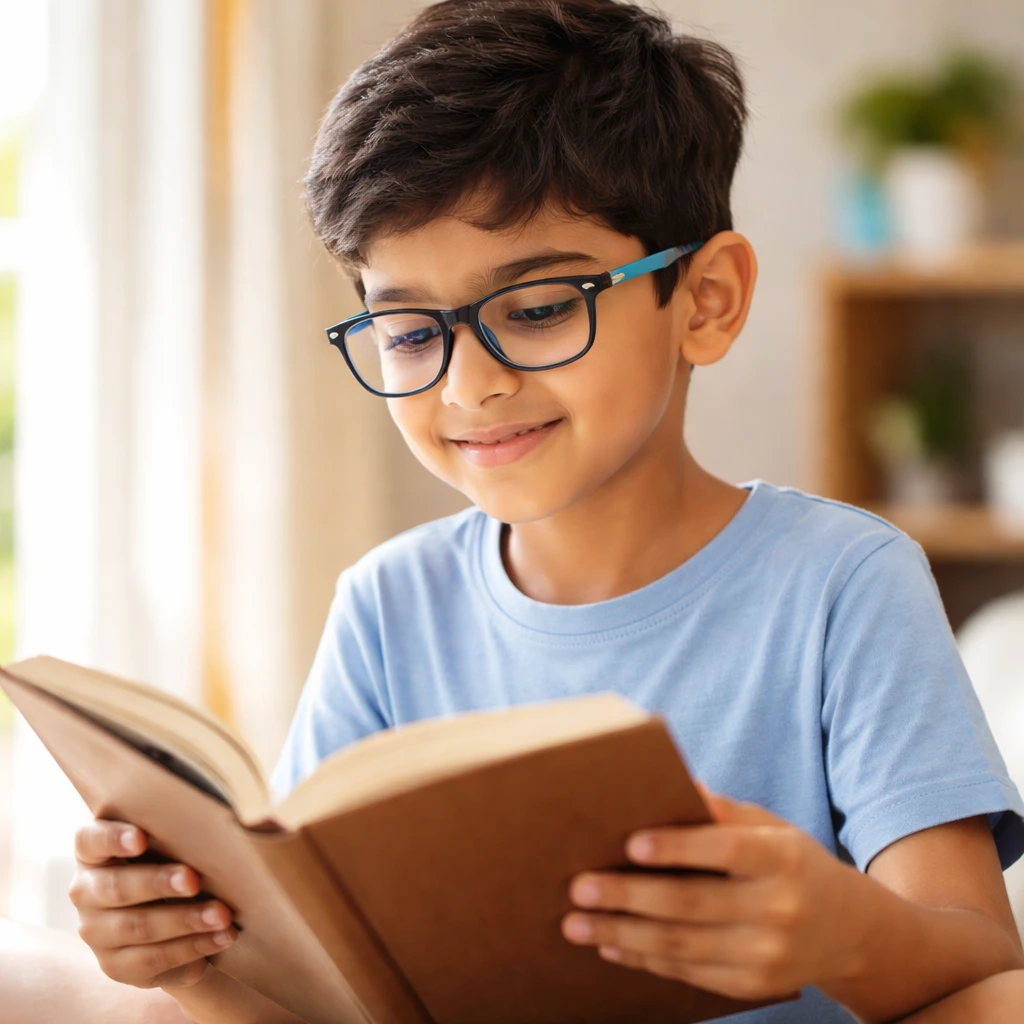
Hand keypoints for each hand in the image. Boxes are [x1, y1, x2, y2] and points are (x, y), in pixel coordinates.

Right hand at [69, 818, 237, 989]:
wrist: (170, 912)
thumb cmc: (169, 858)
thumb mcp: (165, 841)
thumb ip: (174, 829)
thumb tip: (226, 818)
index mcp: (93, 852)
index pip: (90, 839)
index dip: (113, 839)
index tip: (141, 839)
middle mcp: (86, 891)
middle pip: (117, 887)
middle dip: (159, 884)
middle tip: (194, 880)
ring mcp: (96, 933)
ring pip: (138, 927)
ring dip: (185, 921)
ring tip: (222, 915)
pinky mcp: (116, 966)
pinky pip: (153, 960)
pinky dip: (192, 948)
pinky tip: (221, 937)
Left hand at [561, 785, 870, 1002]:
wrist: (848, 930)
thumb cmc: (791, 863)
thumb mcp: (770, 828)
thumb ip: (722, 811)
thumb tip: (674, 783)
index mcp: (781, 860)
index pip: (725, 850)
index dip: (678, 847)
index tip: (631, 843)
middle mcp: (777, 910)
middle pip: (691, 904)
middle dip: (628, 896)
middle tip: (580, 887)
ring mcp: (765, 955)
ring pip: (680, 945)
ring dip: (621, 935)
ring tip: (576, 923)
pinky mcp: (750, 985)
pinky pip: (687, 972)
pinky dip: (643, 959)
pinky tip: (610, 947)